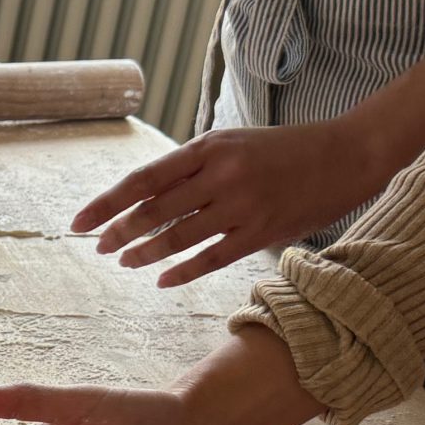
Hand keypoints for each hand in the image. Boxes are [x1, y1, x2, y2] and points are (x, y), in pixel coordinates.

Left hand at [73, 120, 383, 287]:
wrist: (346, 155)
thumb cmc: (280, 150)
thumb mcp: (231, 144)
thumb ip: (191, 167)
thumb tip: (144, 197)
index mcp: (208, 147)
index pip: (143, 180)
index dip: (107, 203)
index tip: (79, 222)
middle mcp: (221, 175)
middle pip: (154, 211)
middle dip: (118, 232)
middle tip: (97, 247)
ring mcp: (243, 205)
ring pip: (178, 237)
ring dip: (144, 253)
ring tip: (123, 262)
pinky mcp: (263, 232)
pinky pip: (212, 258)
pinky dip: (182, 271)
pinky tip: (161, 280)